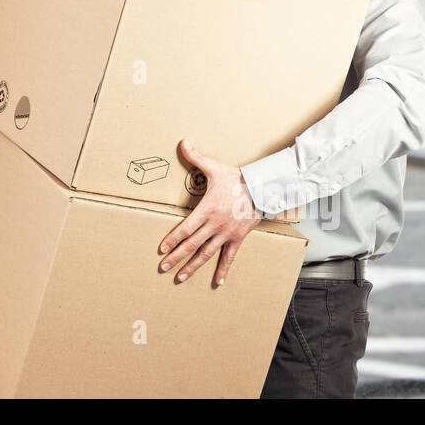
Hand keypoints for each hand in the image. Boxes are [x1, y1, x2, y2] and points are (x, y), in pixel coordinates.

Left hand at [158, 139, 262, 285]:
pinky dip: (223, 270)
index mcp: (206, 210)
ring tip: (180, 278)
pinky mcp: (238, 238)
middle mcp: (214, 225)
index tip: (162, 249)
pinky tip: (217, 282)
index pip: (185, 228)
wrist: (262, 189)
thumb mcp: (214, 167)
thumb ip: (196, 157)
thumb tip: (183, 142)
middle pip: (192, 245)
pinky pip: (229, 257)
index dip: (172, 239)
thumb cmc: (236, 178)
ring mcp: (226, 234)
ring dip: (193, 267)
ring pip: (206, 254)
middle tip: (163, 268)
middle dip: (176, 257)